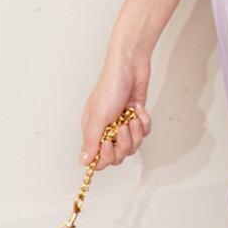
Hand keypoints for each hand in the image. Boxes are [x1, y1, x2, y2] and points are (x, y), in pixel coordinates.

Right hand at [79, 49, 152, 169]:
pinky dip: (144, 122)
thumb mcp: (99, 115)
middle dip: (124, 143)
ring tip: (132, 117)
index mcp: (94, 131)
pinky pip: (144, 132)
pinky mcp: (136, 117)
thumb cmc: (110, 85)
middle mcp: (108, 130)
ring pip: (133, 145)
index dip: (106, 157)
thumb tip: (83, 162)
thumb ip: (91, 141)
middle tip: (123, 127)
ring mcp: (123, 124)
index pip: (98, 159)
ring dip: (135, 132)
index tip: (109, 144)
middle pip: (118, 155)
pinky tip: (138, 109)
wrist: (131, 65)